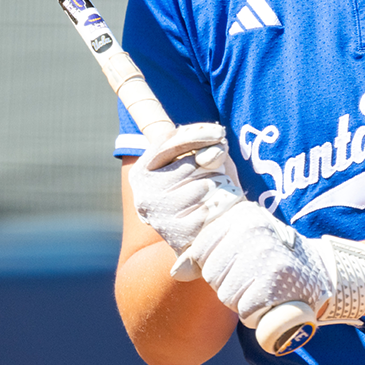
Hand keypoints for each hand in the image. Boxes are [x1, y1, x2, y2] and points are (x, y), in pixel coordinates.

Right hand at [132, 122, 244, 255]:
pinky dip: (223, 203)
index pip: (166, 142)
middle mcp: (144, 194)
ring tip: (216, 195)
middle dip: (212, 166)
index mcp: (141, 173)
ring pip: (204, 185)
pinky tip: (219, 208)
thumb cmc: (205, 189)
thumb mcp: (204, 162)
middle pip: (190, 164)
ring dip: (220, 186)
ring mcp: (158, 216)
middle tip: (215, 178)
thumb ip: (207, 150)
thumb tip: (210, 156)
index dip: (195, 134)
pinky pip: (211, 206)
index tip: (220, 132)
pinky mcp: (178, 233)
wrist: (209, 233)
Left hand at [179, 202, 364, 328]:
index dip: (214, 264)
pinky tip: (273, 300)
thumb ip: (209, 252)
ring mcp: (264, 255)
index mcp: (244, 217)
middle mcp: (253, 231)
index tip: (238, 263)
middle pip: (212, 273)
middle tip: (255, 278)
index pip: (202, 248)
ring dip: (242, 300)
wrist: (324, 275)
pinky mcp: (274, 282)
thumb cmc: (277, 260)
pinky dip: (256, 314)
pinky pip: (245, 310)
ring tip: (264, 288)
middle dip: (228, 284)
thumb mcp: (244, 245)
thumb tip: (178, 272)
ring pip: (226, 294)